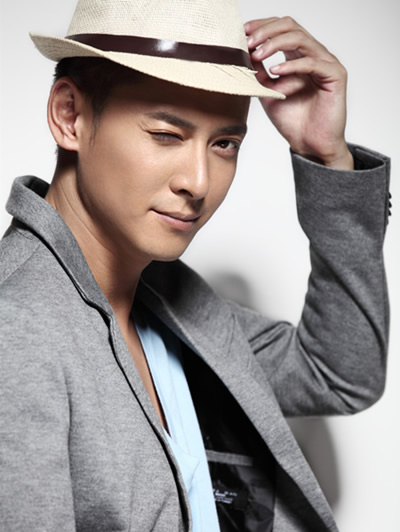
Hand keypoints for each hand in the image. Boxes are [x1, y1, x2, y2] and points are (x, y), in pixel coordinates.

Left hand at [245, 17, 352, 169]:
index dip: (262, 26)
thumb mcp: (268, 92)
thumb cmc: (293, 121)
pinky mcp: (336, 76)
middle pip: (291, 26)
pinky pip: (313, 62)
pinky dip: (292, 65)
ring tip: (257, 54)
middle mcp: (314, 55)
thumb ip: (258, 73)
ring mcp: (326, 63)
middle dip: (266, 30)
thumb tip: (242, 53)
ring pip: (301, 39)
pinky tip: (275, 72)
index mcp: (299, 56)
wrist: (310, 145)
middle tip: (248, 39)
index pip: (282, 28)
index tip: (243, 32)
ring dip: (275, 43)